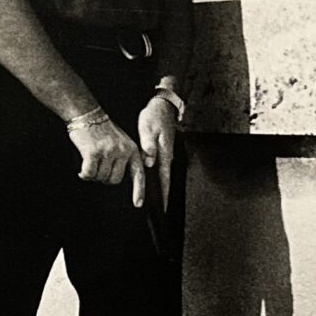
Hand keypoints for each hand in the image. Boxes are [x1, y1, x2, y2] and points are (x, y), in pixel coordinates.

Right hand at [66, 110, 150, 202]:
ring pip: (101, 178)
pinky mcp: (94, 153)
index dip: (138, 191)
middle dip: (104, 178)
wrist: (87, 114)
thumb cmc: (101, 129)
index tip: (138, 204)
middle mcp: (122, 151)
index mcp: (132, 149)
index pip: (138, 174)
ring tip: (90, 162)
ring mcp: (108, 152)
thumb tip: (118, 179)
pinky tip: (82, 167)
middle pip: (114, 180)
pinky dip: (84, 173)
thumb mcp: (121, 141)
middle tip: (98, 167)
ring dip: (93, 174)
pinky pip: (89, 173)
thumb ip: (124, 157)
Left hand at [137, 95, 180, 212]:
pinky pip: (160, 167)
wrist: (162, 105)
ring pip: (162, 174)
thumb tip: (149, 161)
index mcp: (164, 153)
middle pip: (165, 180)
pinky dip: (157, 176)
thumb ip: (148, 145)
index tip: (163, 208)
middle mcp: (167, 155)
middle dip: (162, 195)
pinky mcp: (162, 149)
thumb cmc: (154, 116)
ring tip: (155, 201)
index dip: (163, 194)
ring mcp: (166, 153)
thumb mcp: (148, 128)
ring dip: (160, 186)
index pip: (165, 179)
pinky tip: (151, 180)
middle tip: (159, 210)